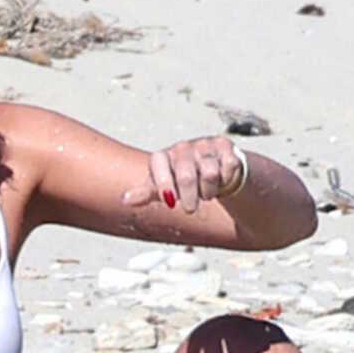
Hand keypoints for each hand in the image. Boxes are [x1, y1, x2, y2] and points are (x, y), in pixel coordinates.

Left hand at [122, 136, 246, 213]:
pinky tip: (220, 179)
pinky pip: (228, 168)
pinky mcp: (224, 145)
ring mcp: (204, 144)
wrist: (212, 170)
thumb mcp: (162, 189)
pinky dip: (225, 180)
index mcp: (163, 156)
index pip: (158, 165)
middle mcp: (182, 147)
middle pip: (187, 177)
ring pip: (210, 175)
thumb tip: (125, 200)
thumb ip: (146, 193)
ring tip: (205, 191)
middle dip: (190, 199)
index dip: (165, 186)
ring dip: (209, 191)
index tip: (169, 202)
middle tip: (190, 208)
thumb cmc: (181, 182)